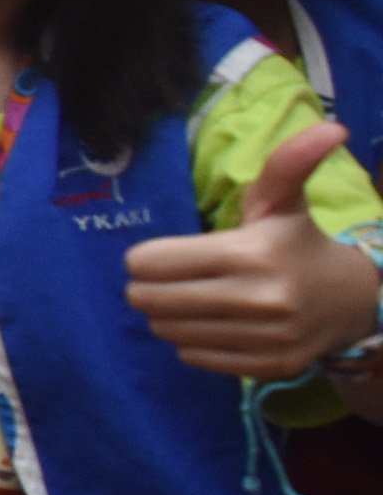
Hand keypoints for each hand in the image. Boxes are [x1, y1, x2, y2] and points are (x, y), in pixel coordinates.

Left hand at [125, 123, 382, 376]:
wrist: (351, 301)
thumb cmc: (296, 243)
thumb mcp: (284, 201)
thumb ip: (288, 164)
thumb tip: (332, 127)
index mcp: (251, 253)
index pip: (152, 264)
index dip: (143, 259)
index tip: (155, 256)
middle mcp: (260, 298)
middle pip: (153, 301)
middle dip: (146, 289)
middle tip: (160, 281)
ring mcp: (266, 337)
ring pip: (170, 332)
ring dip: (167, 317)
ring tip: (188, 301)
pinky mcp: (269, 366)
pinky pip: (195, 358)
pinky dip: (192, 343)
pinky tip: (212, 324)